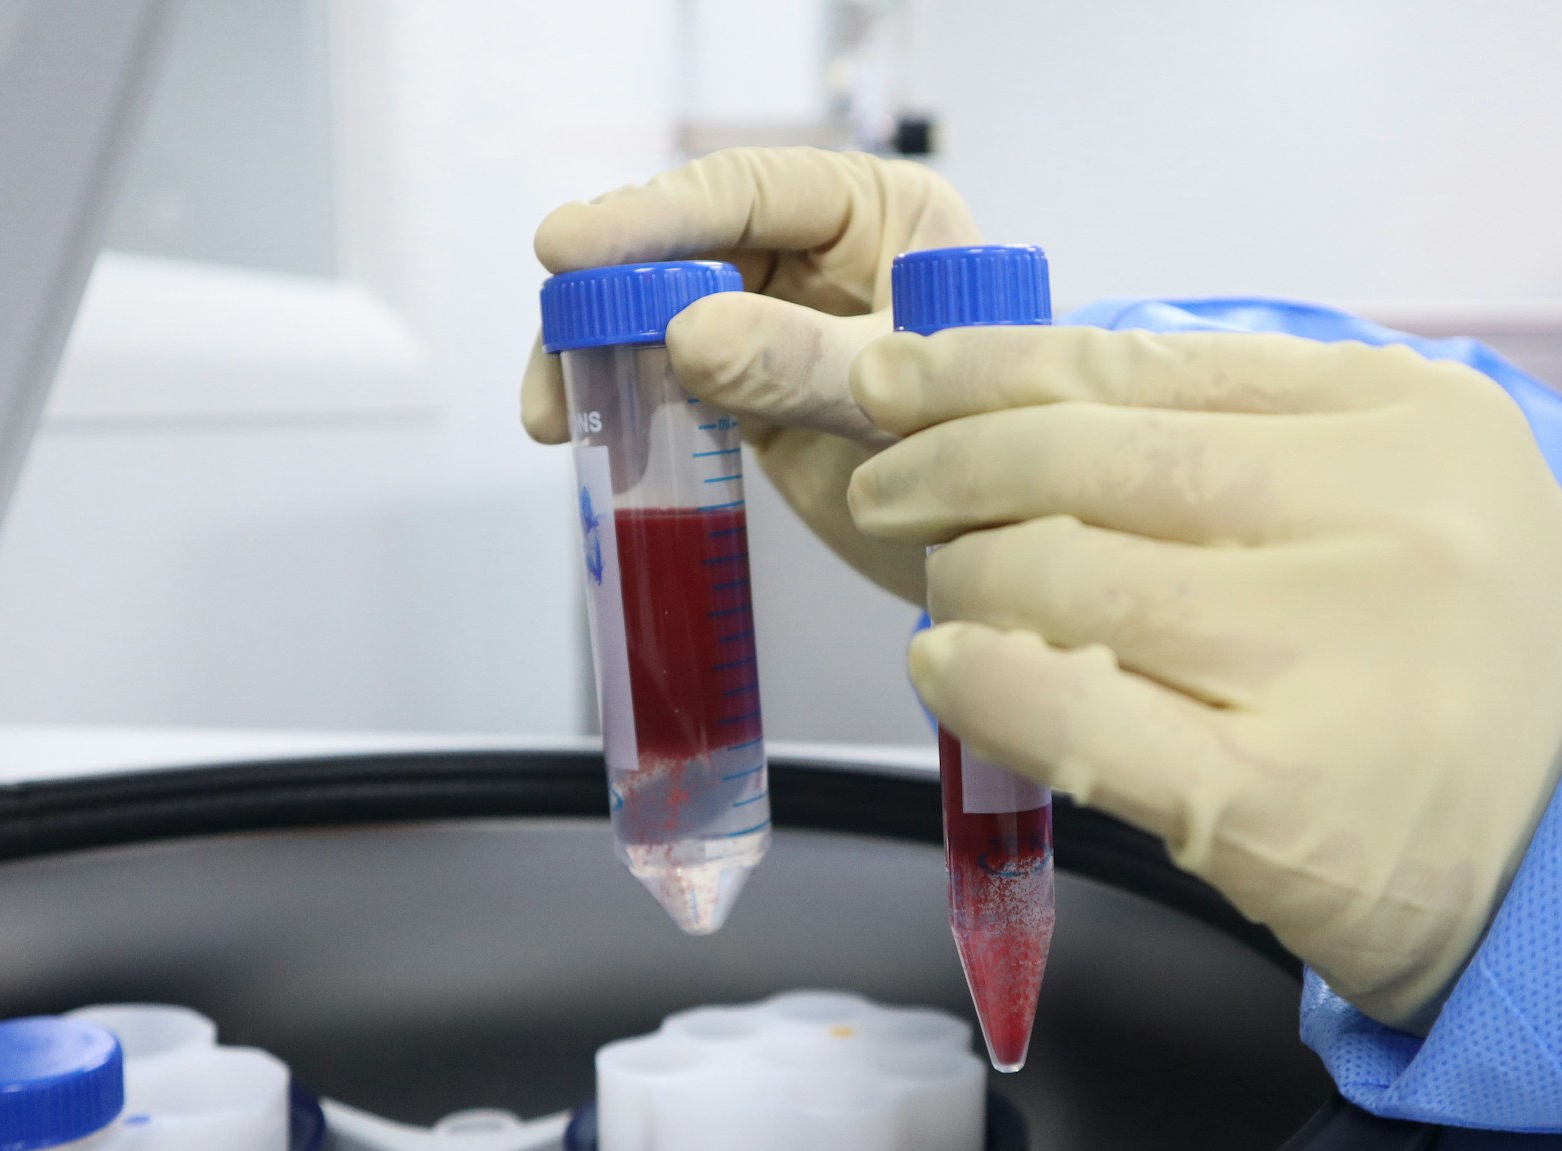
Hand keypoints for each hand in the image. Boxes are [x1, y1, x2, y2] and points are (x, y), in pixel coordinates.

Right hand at [522, 147, 978, 603]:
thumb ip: (798, 365)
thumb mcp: (897, 402)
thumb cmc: (992, 451)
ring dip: (599, 356)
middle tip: (553, 353)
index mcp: (877, 214)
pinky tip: (593, 438)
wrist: (1007, 548)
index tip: (568, 249)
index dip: (649, 217)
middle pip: (685, 247)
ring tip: (554, 415)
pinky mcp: (754, 385)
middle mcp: (822, 253)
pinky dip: (625, 401)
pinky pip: (670, 374)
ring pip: (661, 311)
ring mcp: (782, 318)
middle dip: (607, 297)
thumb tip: (682, 334)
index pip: (746, 192)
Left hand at [846, 325, 1561, 1029]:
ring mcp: (1332, 658)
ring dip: (965, 580)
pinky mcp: (1274, 800)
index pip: (1142, 362)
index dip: (988, 366)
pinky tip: (951, 669)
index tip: (900, 379)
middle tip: (893, 493)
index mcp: (1407, 417)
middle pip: (1083, 459)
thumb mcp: (1406, 494)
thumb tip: (1020, 401)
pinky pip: (1066, 711)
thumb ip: (1248, 435)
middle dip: (947, 468)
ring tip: (957, 598)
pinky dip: (979, 682)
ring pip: (1058, 575)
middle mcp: (1382, 519)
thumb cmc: (1467, 664)